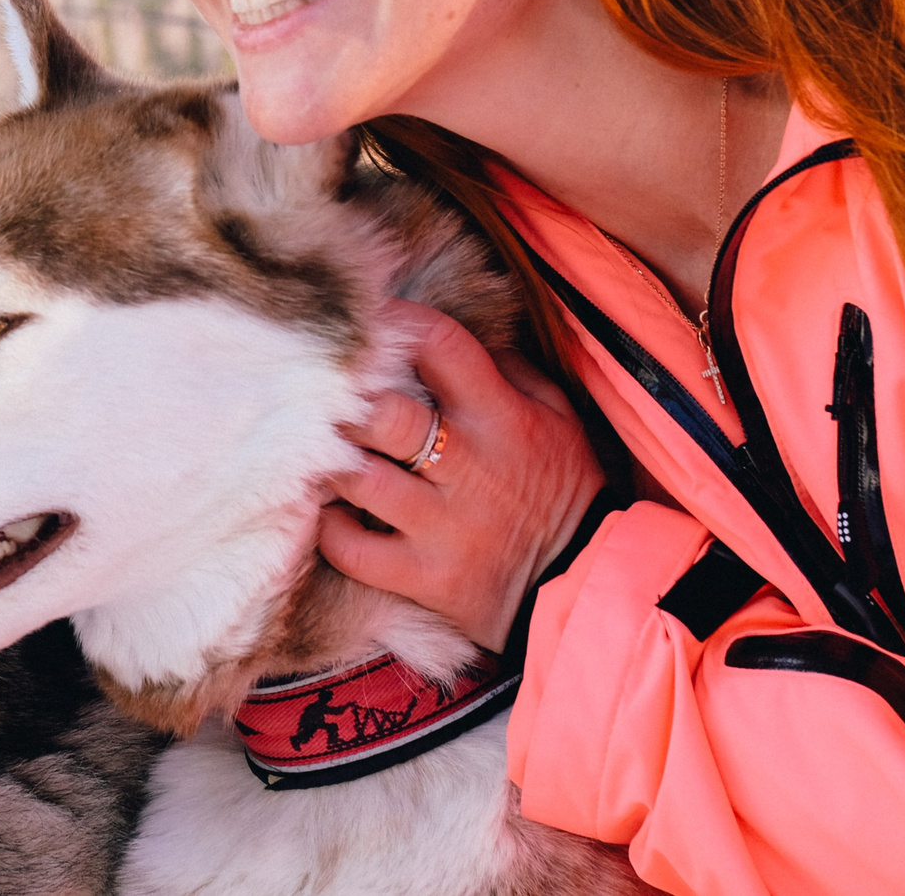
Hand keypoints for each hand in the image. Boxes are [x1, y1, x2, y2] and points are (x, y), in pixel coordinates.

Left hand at [316, 301, 604, 651]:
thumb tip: (446, 340)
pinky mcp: (425, 577)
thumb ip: (509, 370)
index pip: (441, 345)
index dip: (398, 321)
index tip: (369, 321)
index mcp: (501, 417)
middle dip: (348, 400)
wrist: (583, 583)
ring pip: (358, 479)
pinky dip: (330, 529)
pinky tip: (331, 512)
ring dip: (330, 462)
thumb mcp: (558, 417)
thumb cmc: (562, 490)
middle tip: (326, 397)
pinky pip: (353, 550)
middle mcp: (469, 468)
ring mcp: (444, 526)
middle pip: (385, 415)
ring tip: (321, 452)